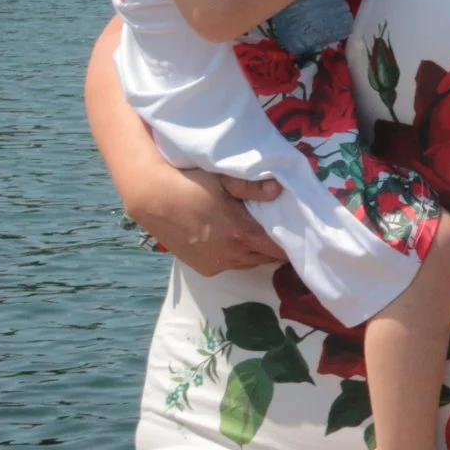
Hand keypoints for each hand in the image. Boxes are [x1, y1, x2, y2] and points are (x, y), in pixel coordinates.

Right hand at [128, 168, 286, 274]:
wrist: (152, 199)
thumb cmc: (191, 185)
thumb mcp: (224, 181)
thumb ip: (253, 187)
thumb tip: (279, 189)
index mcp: (243, 235)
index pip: (280, 249)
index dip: (290, 242)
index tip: (297, 232)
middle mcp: (233, 256)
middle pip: (267, 258)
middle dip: (274, 247)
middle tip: (277, 231)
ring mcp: (216, 265)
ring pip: (249, 263)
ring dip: (255, 253)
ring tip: (256, 236)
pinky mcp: (203, 269)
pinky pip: (230, 266)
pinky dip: (236, 257)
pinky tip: (232, 243)